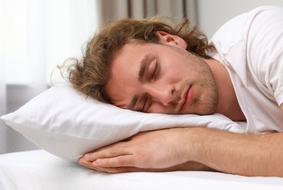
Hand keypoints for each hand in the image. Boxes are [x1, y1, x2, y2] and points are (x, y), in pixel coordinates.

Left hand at [78, 128, 208, 172]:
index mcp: (140, 137)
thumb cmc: (176, 140)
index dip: (105, 148)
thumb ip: (151, 143)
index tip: (95, 150)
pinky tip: (97, 162)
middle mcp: (135, 142)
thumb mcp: (160, 139)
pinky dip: (107, 161)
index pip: (118, 143)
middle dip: (96, 153)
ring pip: (111, 154)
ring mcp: (137, 150)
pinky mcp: (140, 157)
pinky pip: (119, 160)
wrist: (184, 140)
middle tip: (82, 157)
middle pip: (111, 148)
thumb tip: (147, 147)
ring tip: (83, 160)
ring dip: (96, 158)